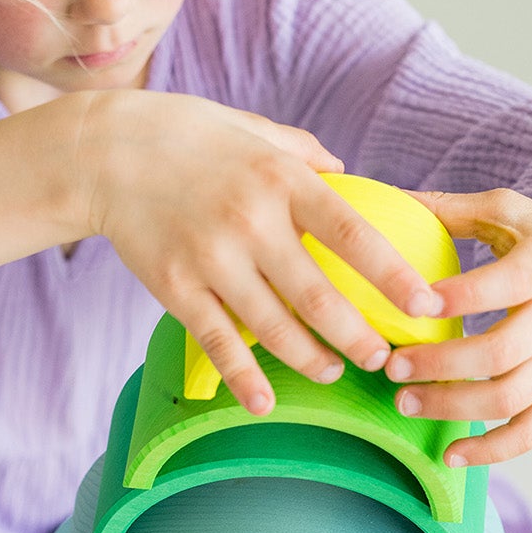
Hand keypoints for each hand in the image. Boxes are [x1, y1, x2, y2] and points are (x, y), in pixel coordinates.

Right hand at [75, 91, 443, 415]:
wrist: (103, 152)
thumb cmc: (187, 135)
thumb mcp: (254, 130)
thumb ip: (305, 153)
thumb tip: (350, 177)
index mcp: (281, 180)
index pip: (353, 233)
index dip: (394, 276)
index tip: (428, 305)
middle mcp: (250, 222)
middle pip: (319, 296)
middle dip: (359, 336)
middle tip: (384, 359)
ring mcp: (211, 259)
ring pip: (274, 328)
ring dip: (312, 360)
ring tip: (332, 371)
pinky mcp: (175, 287)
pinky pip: (218, 343)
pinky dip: (243, 379)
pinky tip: (264, 402)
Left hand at [383, 180, 531, 464]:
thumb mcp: (518, 214)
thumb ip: (455, 210)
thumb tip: (389, 198)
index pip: (504, 284)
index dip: (458, 297)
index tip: (412, 306)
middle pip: (498, 354)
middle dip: (439, 366)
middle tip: (390, 367)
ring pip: (509, 398)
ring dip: (451, 408)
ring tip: (404, 403)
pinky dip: (492, 451)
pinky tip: (450, 454)